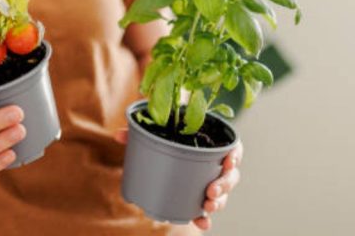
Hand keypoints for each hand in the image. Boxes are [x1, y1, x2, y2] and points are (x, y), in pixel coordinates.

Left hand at [114, 129, 242, 230]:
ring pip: (222, 193)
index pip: (233, 147)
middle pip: (230, 175)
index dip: (235, 154)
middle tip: (211, 190)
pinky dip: (205, 218)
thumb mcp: (153, 132)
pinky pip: (207, 209)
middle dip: (224, 184)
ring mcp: (209, 181)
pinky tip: (201, 223)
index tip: (230, 160)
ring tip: (207, 206)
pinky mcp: (199, 197)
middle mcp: (214, 163)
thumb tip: (118, 135)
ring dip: (218, 202)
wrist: (160, 149)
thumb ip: (138, 132)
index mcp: (210, 142)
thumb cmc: (163, 136)